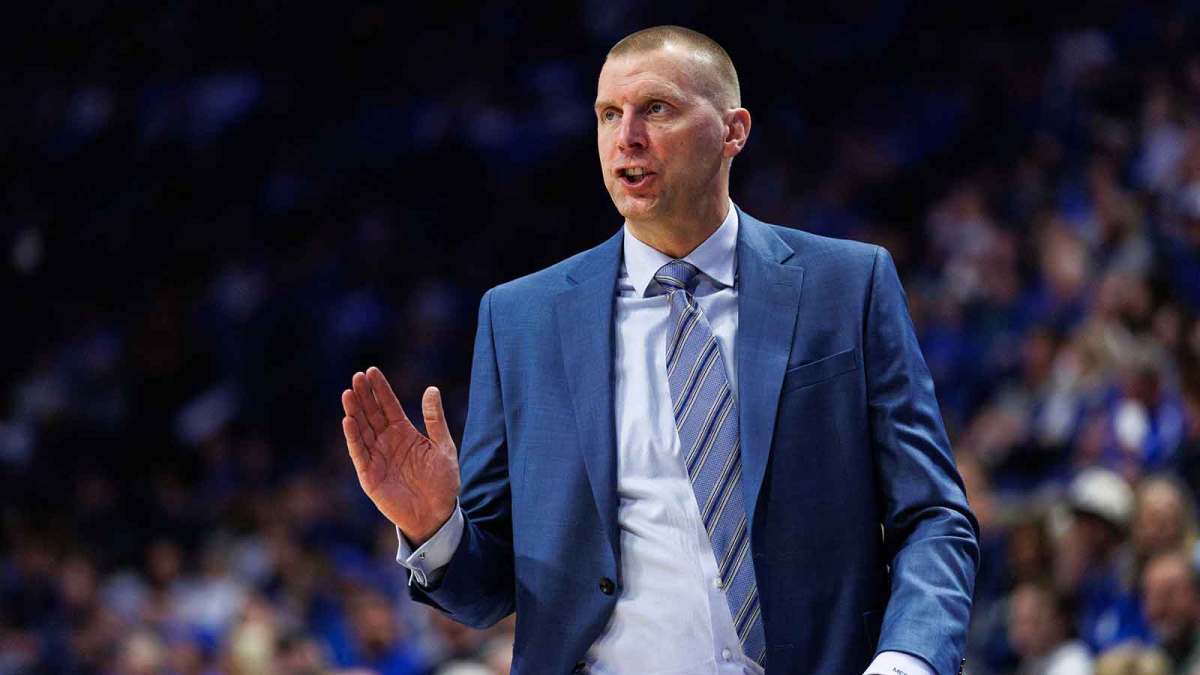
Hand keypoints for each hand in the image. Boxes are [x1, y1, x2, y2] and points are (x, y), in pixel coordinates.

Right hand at [341, 367, 460, 544]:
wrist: (436, 514)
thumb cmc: (442, 481)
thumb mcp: (442, 446)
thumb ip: (434, 419)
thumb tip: (431, 389)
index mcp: (404, 433)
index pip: (389, 406)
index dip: (380, 389)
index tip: (371, 371)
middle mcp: (387, 442)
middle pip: (372, 414)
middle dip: (364, 395)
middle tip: (357, 376)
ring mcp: (377, 457)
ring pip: (362, 430)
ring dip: (355, 412)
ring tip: (349, 393)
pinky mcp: (369, 475)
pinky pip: (359, 453)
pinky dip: (353, 437)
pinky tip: (348, 420)